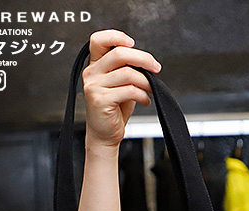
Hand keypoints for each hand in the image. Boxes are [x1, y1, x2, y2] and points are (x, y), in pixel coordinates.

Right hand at [83, 29, 161, 149]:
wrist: (105, 135)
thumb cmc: (114, 110)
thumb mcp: (120, 85)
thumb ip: (126, 69)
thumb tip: (147, 61)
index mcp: (95, 66)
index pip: (99, 40)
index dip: (116, 36)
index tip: (133, 44)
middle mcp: (92, 73)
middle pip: (119, 54)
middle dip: (143, 59)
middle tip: (156, 68)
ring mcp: (94, 86)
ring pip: (128, 74)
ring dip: (146, 82)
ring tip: (151, 90)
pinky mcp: (100, 100)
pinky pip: (129, 91)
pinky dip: (142, 95)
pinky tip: (145, 100)